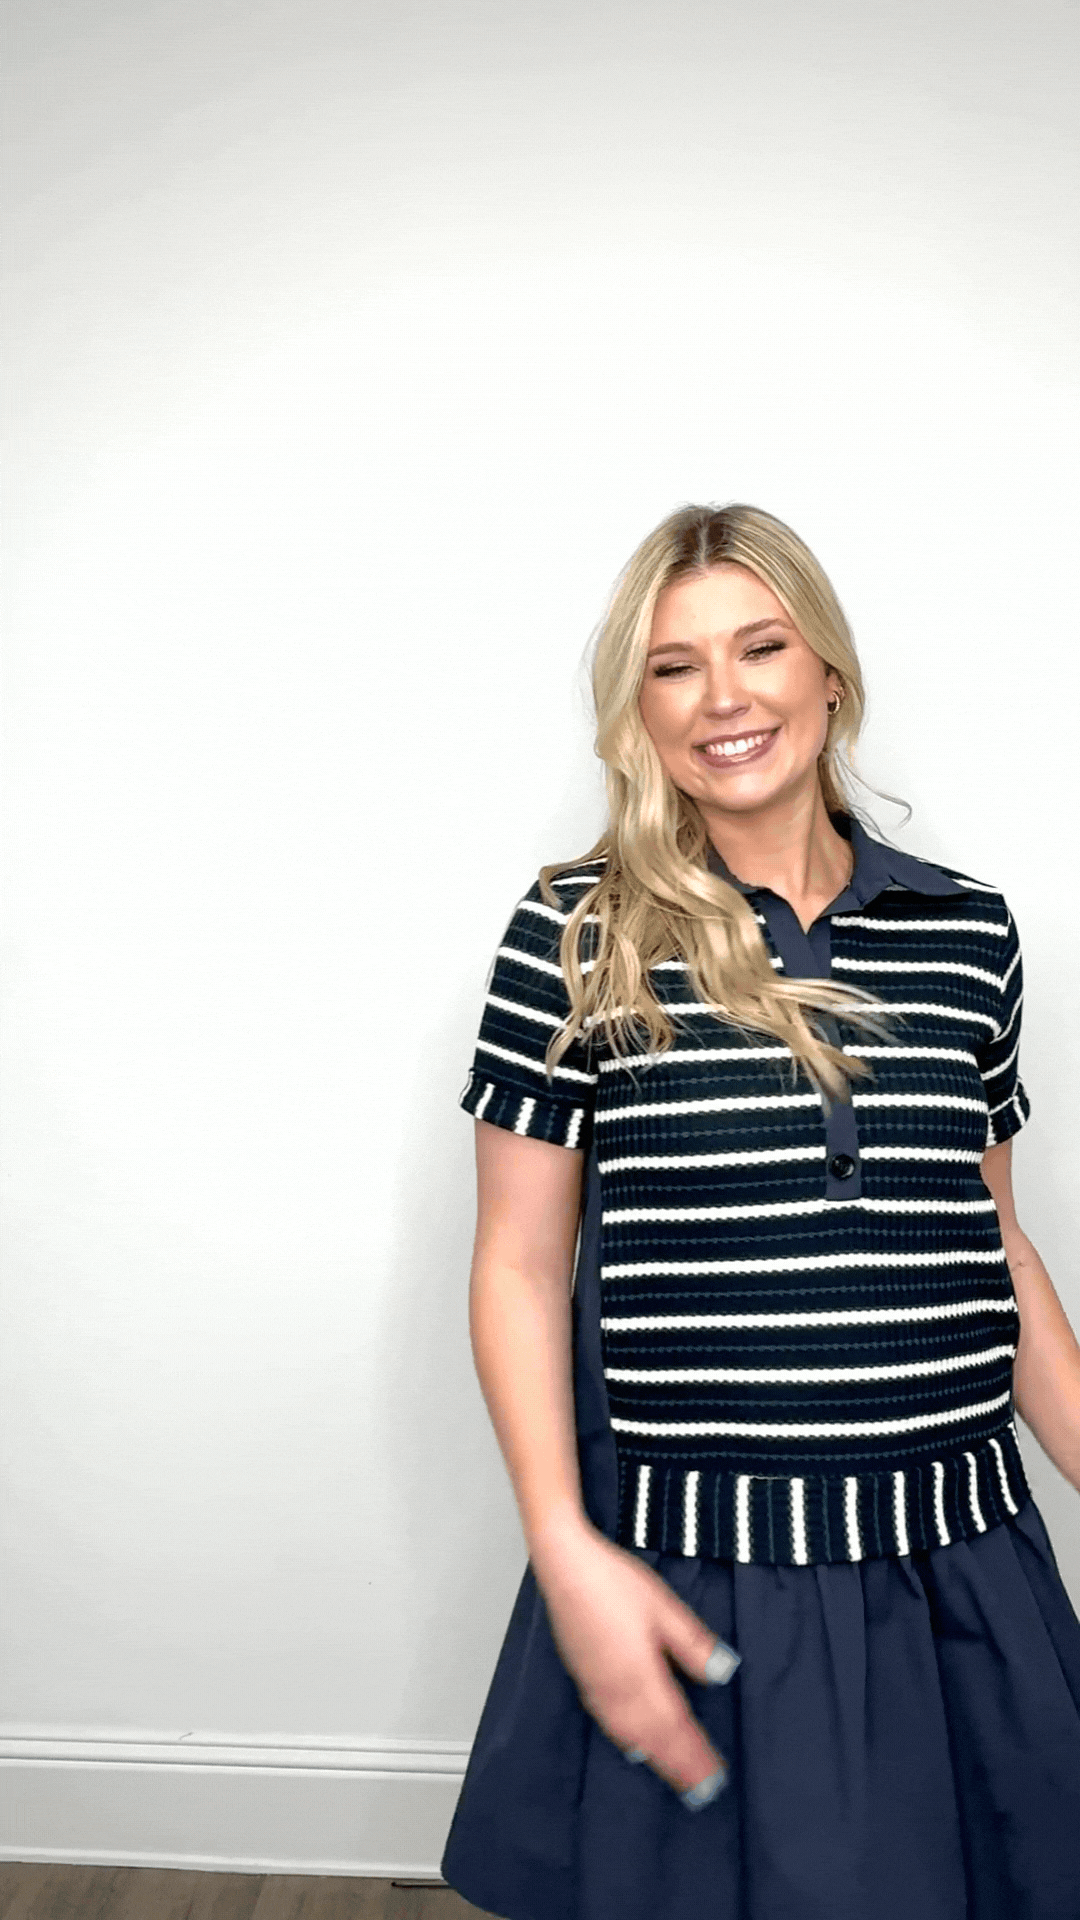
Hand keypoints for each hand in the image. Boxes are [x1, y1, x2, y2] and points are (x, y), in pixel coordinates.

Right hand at [529, 1518, 735, 1804]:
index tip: (715, 1777)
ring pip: (629, 1736)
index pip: (676, 1726)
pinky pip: (610, 1724)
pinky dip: (628, 1742)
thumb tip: (722, 1672)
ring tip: (674, 1776)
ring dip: (655, 1758)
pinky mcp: (584, 1679)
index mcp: (641, 1676)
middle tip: (702, 1790)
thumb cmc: (614, 1582)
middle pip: (653, 1739)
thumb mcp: (665, 1607)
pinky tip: (632, 1744)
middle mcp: (618, 1691)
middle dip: (679, 1766)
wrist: (565, 1567)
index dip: (696, 1755)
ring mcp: (597, 1687)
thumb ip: (692, 1644)